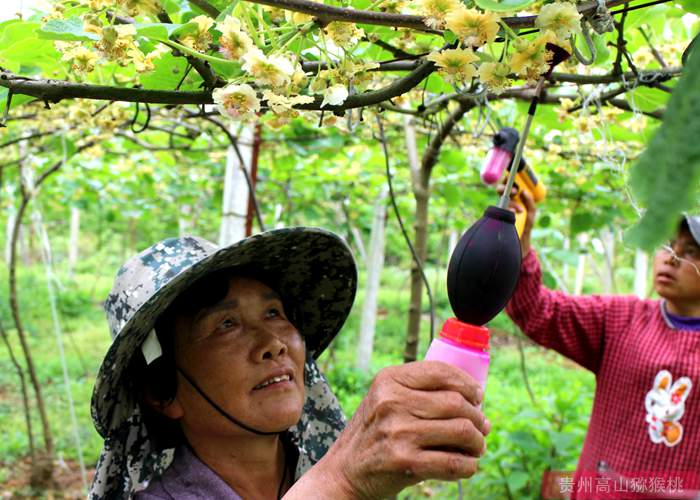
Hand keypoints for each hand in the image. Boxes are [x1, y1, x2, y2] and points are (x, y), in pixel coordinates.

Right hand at [289, 361, 489, 499]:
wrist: (345, 471)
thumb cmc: (374, 433)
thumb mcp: (385, 399)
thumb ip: (419, 391)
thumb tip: (474, 398)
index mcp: (389, 380)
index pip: (441, 371)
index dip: (467, 384)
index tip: (477, 397)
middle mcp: (391, 402)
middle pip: (456, 403)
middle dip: (477, 417)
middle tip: (481, 427)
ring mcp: (397, 432)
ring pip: (461, 431)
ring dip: (477, 442)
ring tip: (475, 447)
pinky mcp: (404, 462)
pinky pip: (454, 462)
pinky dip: (468, 465)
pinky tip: (466, 464)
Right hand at [498, 185, 536, 256]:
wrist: (518, 247)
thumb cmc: (525, 230)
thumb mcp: (531, 215)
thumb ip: (529, 203)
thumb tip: (524, 191)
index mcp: (513, 200)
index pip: (509, 186)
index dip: (509, 179)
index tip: (512, 175)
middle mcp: (504, 204)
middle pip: (501, 191)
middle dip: (506, 187)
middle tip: (515, 191)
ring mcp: (499, 212)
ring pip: (499, 200)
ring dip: (509, 201)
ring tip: (518, 209)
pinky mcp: (496, 220)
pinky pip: (498, 212)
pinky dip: (507, 210)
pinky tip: (513, 214)